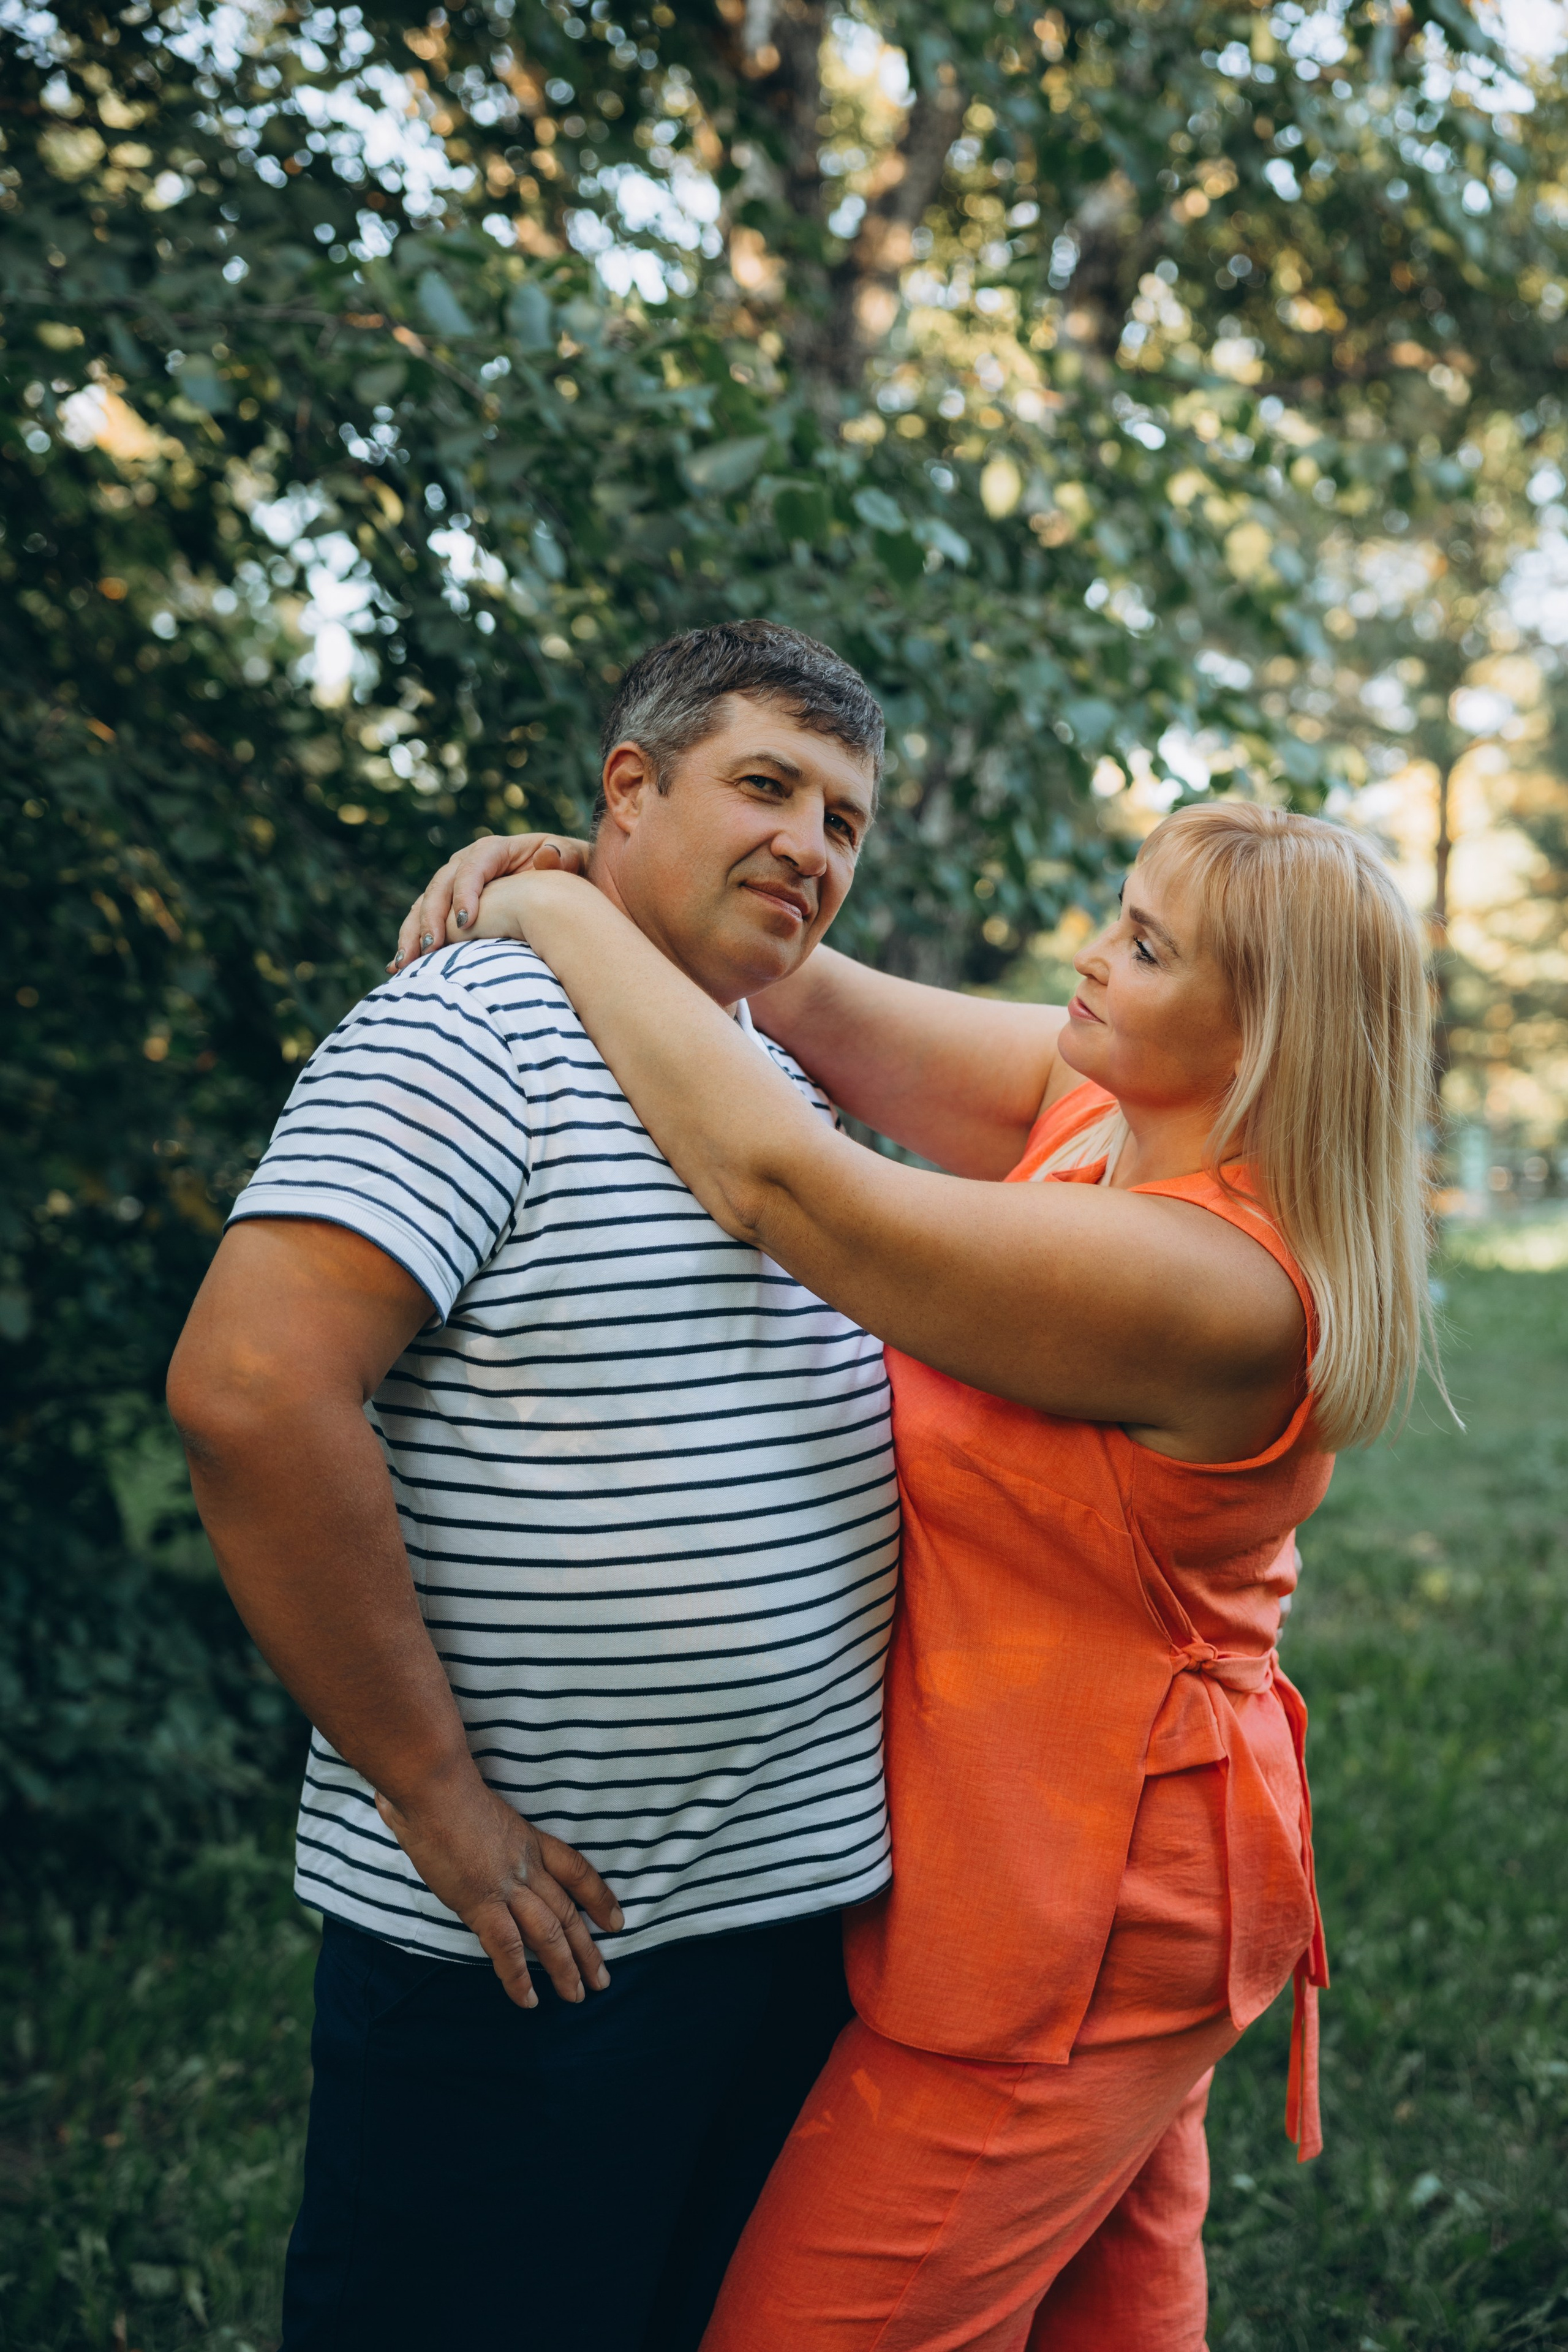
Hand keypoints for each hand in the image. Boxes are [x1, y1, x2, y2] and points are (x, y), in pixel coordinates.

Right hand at [376, 1766, 624, 2010]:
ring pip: (549, 1935)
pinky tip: (528, 2000)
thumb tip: (407, 1805)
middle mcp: (526, 1865)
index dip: (599, 1897)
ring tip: (577, 1996)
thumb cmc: (440, 1782)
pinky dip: (518, 1977)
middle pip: (567, 1912)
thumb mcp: (472, 1799)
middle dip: (587, 1950)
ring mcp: (506, 1885)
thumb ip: (462, 1813)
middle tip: (602, 1980)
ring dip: (565, 1969)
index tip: (616, 1921)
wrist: (434, 1784)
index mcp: (528, 1839)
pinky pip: (507, 1948)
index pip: (576, 1871)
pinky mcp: (481, 1902)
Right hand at [390, 831, 591, 972]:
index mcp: (495, 850)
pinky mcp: (450, 907)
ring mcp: (456, 886)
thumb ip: (563, 857)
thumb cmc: (572, 870)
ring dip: (413, 933)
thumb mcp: (575, 859)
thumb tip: (546, 858)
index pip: (472, 866)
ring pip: (425, 904)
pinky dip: (412, 941)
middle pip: (441, 885)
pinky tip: (398, 967)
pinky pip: (425, 921)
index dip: (465, 892)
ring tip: (406, 962)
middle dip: (432, 916)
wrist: (566, 883)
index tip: (466, 923)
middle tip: (431, 947)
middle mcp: (468, 864)